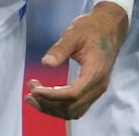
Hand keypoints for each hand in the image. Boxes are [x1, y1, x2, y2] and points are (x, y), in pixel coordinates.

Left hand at [24, 2, 127, 119]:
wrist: (108, 27)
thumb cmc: (91, 28)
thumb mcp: (73, 34)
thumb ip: (60, 49)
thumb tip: (45, 64)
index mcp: (95, 72)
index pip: (72, 94)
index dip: (51, 96)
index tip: (34, 90)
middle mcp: (98, 86)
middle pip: (71, 107)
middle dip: (48, 103)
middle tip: (30, 91)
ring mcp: (97, 90)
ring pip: (73, 111)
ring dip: (52, 108)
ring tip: (33, 98)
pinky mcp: (93, 90)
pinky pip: (76, 107)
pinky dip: (59, 106)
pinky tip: (46, 97)